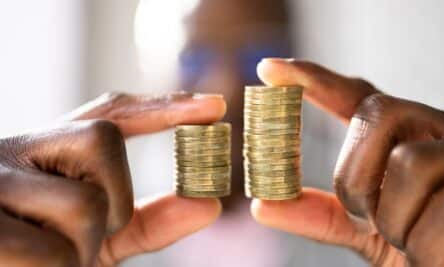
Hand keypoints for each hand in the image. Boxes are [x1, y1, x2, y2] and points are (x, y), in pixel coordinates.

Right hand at [0, 92, 225, 266]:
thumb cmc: (43, 256)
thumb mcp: (97, 239)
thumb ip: (149, 223)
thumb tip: (209, 205)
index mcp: (46, 150)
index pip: (109, 114)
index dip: (163, 106)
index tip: (215, 107)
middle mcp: (15, 150)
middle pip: (104, 141)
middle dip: (113, 201)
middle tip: (81, 235)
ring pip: (85, 202)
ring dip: (80, 248)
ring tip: (43, 258)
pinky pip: (52, 250)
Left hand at [251, 58, 443, 265]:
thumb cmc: (428, 250)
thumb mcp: (370, 235)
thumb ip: (323, 217)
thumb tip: (263, 205)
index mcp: (411, 138)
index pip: (362, 97)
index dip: (315, 80)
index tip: (271, 70)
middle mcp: (443, 133)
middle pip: (377, 116)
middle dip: (356, 177)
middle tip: (367, 217)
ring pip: (410, 162)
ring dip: (393, 220)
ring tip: (409, 240)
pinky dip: (425, 245)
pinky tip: (436, 255)